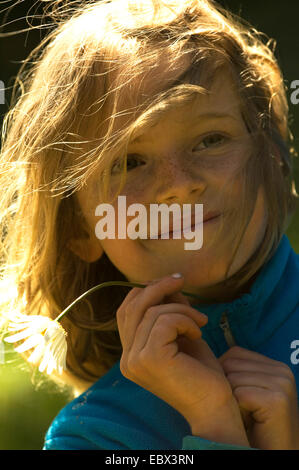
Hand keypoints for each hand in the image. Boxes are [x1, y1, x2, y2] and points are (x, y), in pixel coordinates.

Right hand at [116, 274, 249, 446]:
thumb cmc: (202, 372)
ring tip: (200, 322)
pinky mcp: (149, 358)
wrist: (215, 406)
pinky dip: (185, 320)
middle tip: (182, 280)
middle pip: (133, 306)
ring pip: (152, 311)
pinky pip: (164, 320)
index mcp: (131, 355)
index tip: (172, 283)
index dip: (146, 291)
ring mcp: (135, 360)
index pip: (126, 311)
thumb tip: (168, 283)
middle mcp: (127, 359)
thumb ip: (170, 310)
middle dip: (159, 287)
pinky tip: (198, 334)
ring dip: (182, 309)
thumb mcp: (182, 334)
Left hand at [219, 346, 298, 448]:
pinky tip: (252, 422)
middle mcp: (282, 370)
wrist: (275, 455)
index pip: (234, 354)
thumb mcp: (249, 391)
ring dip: (232, 401)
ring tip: (248, 416)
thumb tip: (203, 352)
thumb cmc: (255, 427)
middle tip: (244, 410)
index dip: (225, 375)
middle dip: (227, 388)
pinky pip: (238, 394)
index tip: (238, 398)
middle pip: (230, 364)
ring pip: (232, 379)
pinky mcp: (276, 400)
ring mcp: (282, 384)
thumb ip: (237, 371)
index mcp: (276, 366)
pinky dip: (238, 411)